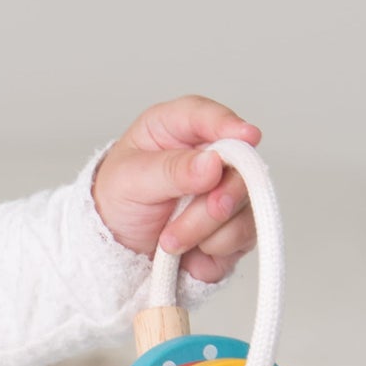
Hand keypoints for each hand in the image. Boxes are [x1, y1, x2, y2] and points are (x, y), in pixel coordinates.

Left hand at [93, 95, 261, 284]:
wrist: (118, 245)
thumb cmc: (119, 200)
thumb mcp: (130, 181)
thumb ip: (170, 170)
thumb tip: (213, 162)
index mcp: (176, 129)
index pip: (204, 116)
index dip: (227, 123)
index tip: (246, 136)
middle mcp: (210, 153)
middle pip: (239, 167)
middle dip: (215, 200)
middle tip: (188, 218)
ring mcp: (228, 188)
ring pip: (244, 206)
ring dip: (205, 231)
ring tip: (167, 240)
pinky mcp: (237, 222)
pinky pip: (245, 235)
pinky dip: (214, 249)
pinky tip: (189, 249)